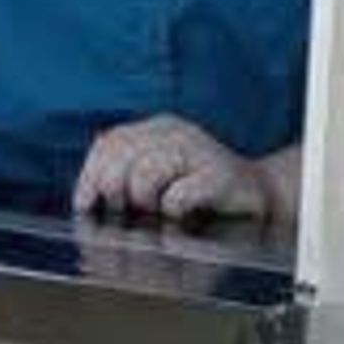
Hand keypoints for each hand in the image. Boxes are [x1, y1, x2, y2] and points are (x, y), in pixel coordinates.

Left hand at [72, 114, 280, 228]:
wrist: (258, 199)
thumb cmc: (202, 195)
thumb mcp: (158, 180)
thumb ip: (124, 180)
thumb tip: (86, 201)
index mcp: (158, 130)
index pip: (109, 141)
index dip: (91, 174)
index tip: (85, 203)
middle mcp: (177, 133)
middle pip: (122, 154)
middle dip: (114, 189)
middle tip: (126, 209)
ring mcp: (200, 151)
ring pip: (146, 172)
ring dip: (143, 200)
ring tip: (156, 210)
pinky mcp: (220, 176)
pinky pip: (178, 195)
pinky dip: (172, 210)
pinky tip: (180, 213)